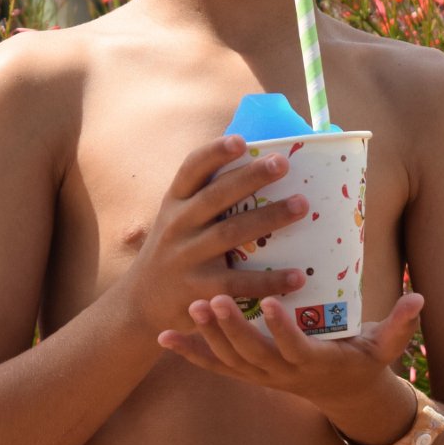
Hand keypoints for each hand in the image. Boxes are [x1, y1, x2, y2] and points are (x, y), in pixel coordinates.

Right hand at [125, 135, 308, 334]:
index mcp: (175, 201)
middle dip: (251, 177)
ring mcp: (187, 258)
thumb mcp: (176, 216)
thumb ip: (204, 195)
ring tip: (301, 205)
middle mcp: (178, 225)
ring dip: (268, 218)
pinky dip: (269, 279)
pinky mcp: (200, 292)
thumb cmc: (172, 249)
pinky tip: (298, 276)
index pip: (192, 169)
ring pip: (231, 234)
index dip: (214, 152)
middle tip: (283, 163)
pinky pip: (239, 283)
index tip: (241, 141)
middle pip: (217, 196)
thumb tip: (257, 164)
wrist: (141, 303)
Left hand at [156, 290, 424, 413]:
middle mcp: (283, 373)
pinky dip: (188, 354)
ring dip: (208, 338)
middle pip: (253, 354)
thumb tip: (419, 298)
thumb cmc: (364, 362)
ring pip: (229, 361)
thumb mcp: (386, 347)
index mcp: (314, 362)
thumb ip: (401, 325)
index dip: (282, 328)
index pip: (296, 347)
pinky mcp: (245, 374)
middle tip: (214, 299)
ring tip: (191, 307)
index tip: (270, 300)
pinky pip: (213, 367)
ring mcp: (261, 376)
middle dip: (232, 329)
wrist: (343, 396)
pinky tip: (163, 337)